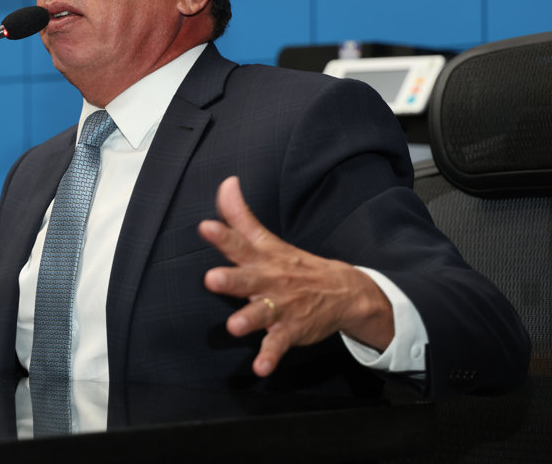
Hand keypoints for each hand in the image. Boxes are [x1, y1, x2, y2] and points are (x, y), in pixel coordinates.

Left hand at [199, 177, 394, 376]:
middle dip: (231, 280)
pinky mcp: (291, 330)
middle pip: (248, 278)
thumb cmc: (293, 265)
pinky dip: (271, 357)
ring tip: (235, 326)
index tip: (206, 226)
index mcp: (263, 257)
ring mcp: (282, 306)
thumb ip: (240, 215)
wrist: (345, 291)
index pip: (241, 242)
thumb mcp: (267, 239)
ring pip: (263, 313)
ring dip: (249, 319)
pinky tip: (261, 369)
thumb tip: (225, 183)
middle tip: (212, 279)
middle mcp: (271, 280)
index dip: (223, 235)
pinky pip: (279, 345)